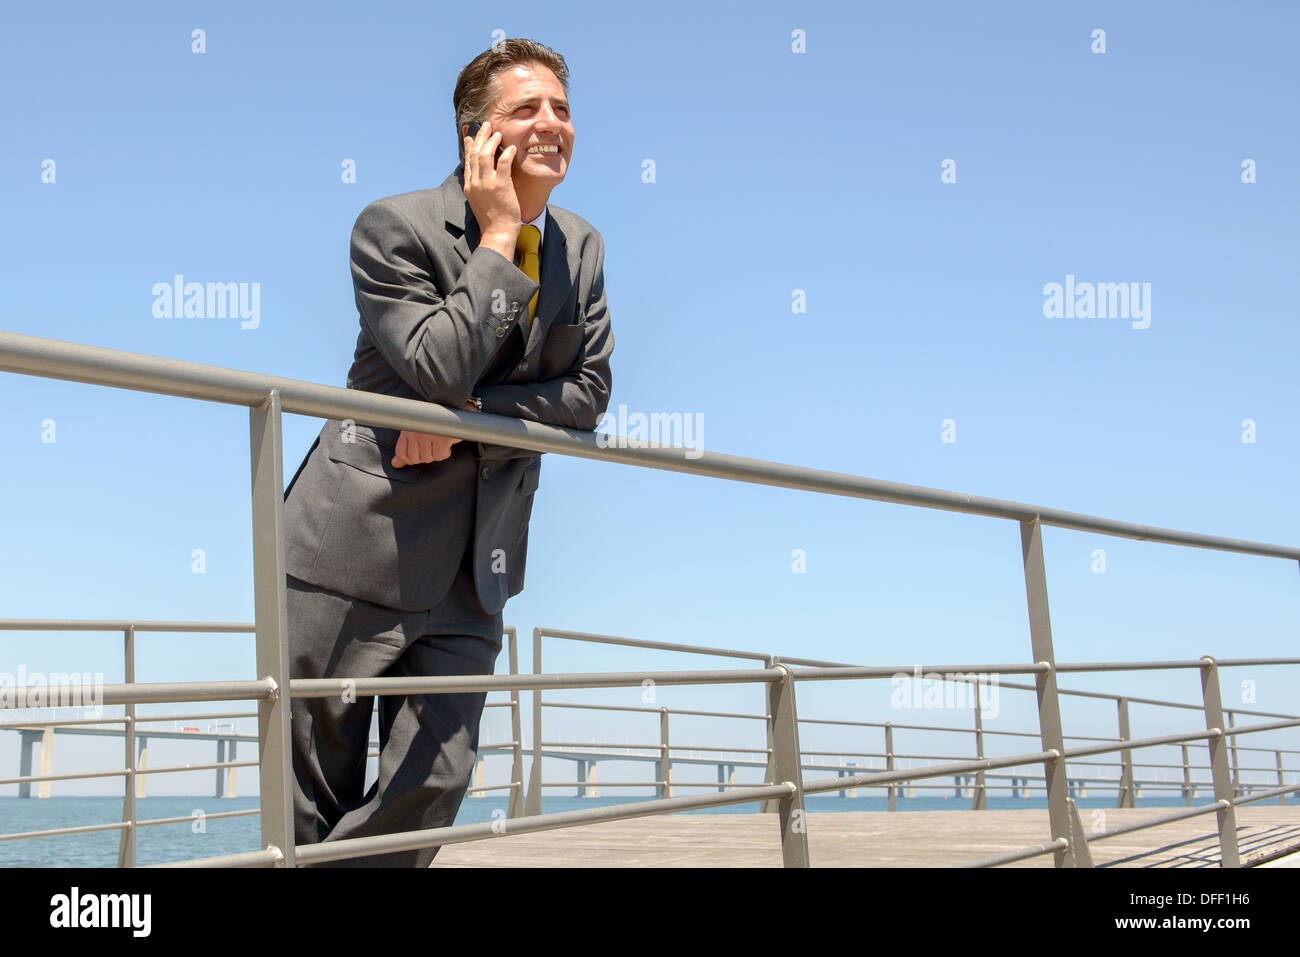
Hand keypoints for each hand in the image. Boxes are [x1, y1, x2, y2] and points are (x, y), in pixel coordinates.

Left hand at [391, 400, 479, 467]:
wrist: (453, 406)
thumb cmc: (434, 419)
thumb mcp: (415, 430)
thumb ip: (405, 448)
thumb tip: (396, 464)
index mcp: (407, 428)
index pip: (402, 452)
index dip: (409, 458)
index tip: (418, 455)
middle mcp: (415, 432)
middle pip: (415, 458)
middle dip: (425, 455)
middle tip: (432, 446)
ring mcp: (428, 435)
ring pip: (429, 457)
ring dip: (436, 453)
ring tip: (439, 441)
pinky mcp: (441, 438)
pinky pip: (440, 455)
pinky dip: (445, 452)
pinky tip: (446, 443)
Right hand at [463, 120, 520, 242]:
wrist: (498, 232)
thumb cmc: (492, 219)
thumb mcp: (479, 201)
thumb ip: (478, 187)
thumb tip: (481, 176)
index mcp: (469, 186)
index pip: (467, 160)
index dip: (470, 145)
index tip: (472, 136)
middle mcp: (475, 183)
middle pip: (475, 153)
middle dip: (481, 137)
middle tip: (487, 126)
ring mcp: (487, 183)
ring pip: (485, 154)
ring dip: (492, 141)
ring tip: (498, 133)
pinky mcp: (501, 185)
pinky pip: (503, 162)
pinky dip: (506, 152)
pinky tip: (511, 148)